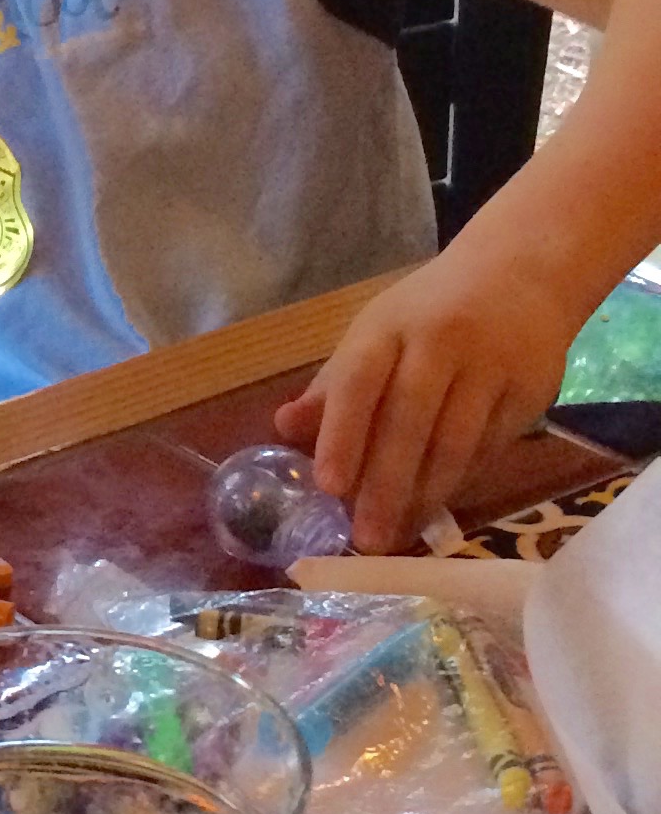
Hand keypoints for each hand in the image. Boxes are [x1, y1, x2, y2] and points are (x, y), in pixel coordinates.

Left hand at [273, 255, 572, 550]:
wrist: (521, 274)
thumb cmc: (428, 313)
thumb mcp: (374, 334)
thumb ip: (333, 386)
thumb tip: (283, 427)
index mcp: (387, 328)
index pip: (358, 383)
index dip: (342, 435)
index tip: (329, 486)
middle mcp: (440, 344)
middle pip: (410, 423)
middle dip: (386, 486)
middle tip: (366, 538)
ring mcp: (490, 367)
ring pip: (455, 443)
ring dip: (426, 494)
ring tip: (400, 533)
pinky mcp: (530, 390)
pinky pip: (490, 448)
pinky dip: (461, 481)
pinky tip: (438, 506)